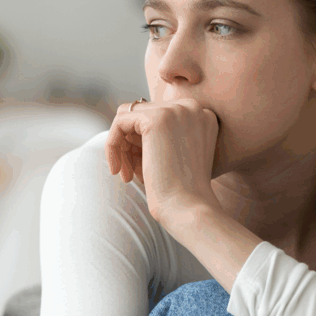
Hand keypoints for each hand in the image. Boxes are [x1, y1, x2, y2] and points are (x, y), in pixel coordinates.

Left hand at [105, 98, 222, 223]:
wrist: (189, 208)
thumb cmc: (182, 193)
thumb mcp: (177, 156)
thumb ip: (162, 135)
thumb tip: (126, 121)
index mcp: (202, 115)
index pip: (159, 116)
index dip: (144, 143)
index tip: (141, 169)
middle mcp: (193, 107)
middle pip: (143, 115)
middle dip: (131, 145)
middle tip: (130, 174)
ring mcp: (176, 110)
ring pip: (129, 118)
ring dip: (122, 147)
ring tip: (126, 175)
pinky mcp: (156, 118)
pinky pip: (120, 122)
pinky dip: (112, 145)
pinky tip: (118, 170)